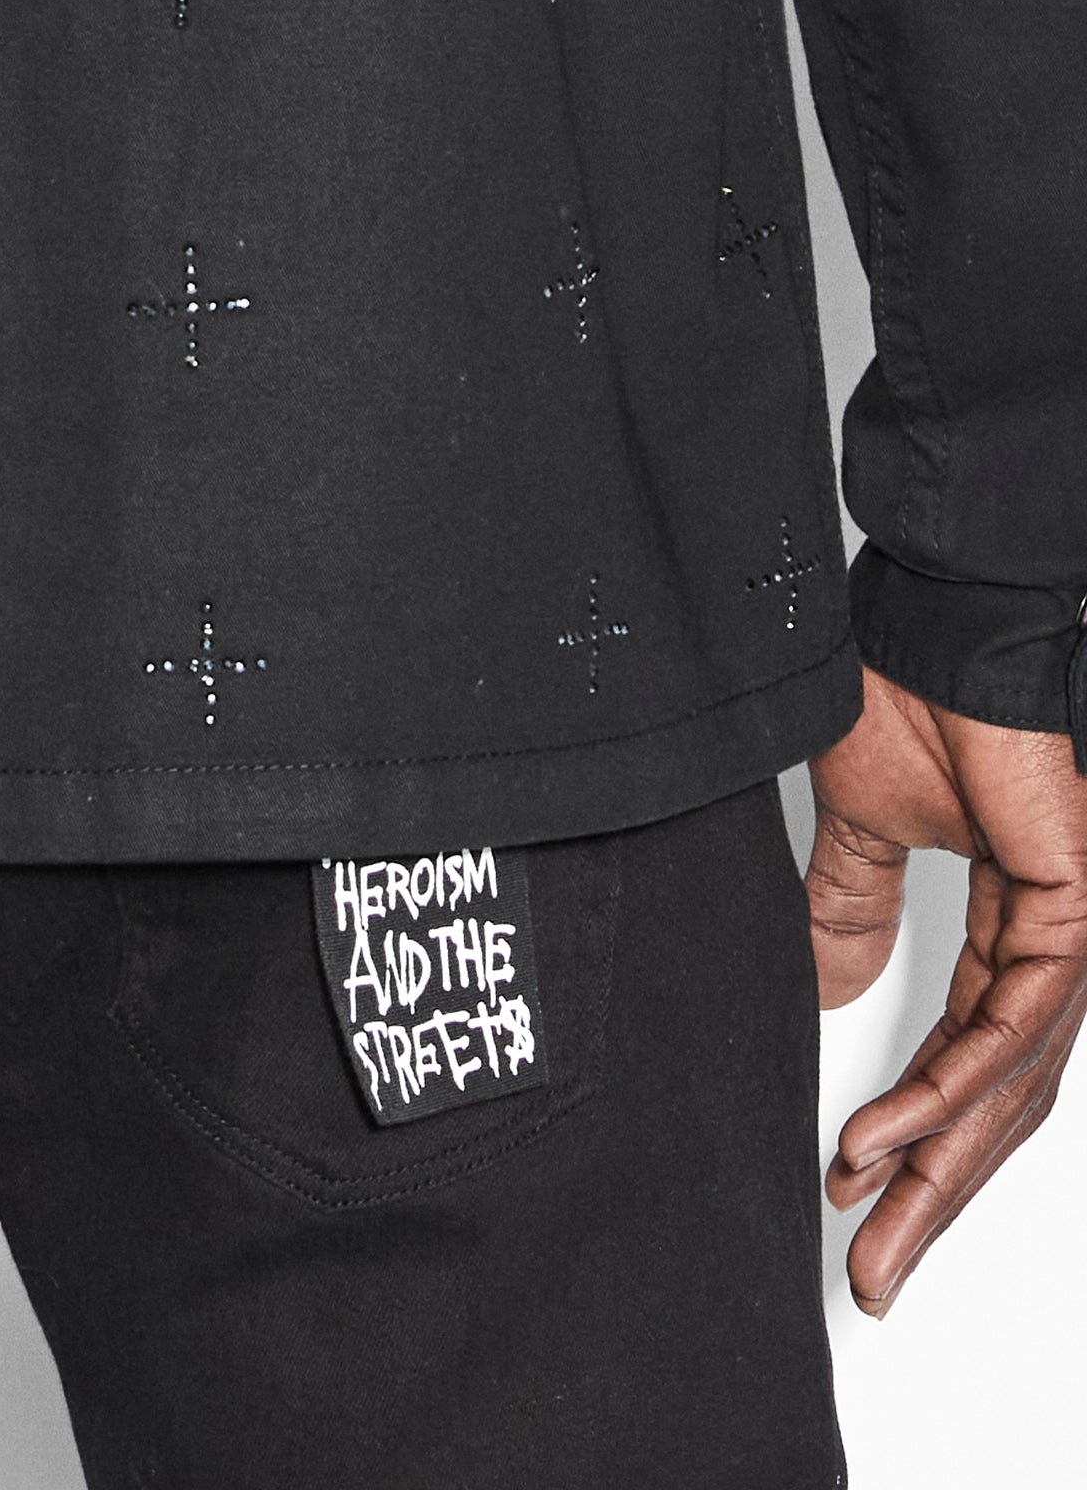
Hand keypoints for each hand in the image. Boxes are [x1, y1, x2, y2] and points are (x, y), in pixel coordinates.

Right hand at [805, 662, 1086, 1316]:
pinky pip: (1014, 1026)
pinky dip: (948, 1088)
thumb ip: (851, 910)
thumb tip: (829, 989)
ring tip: (869, 1210)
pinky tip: (896, 1133)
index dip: (916, 1137)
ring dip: (935, 1159)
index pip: (970, 1059)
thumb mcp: (860, 833)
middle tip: (876, 1268)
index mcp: (1008, 921)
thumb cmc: (904, 697)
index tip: (857, 1198)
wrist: (928, 623)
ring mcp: (1073, 925)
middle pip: (1000, 1097)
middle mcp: (1051, 938)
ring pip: (1015, 1081)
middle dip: (932, 1191)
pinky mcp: (1076, 905)